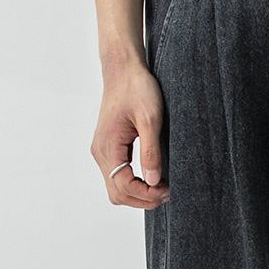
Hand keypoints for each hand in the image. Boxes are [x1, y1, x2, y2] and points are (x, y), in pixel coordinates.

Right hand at [90, 54, 166, 208]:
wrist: (123, 69)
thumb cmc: (137, 88)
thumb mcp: (150, 118)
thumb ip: (151, 151)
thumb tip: (154, 181)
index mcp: (108, 146)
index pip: (124, 186)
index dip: (147, 194)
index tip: (168, 190)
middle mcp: (100, 152)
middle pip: (117, 193)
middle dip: (142, 199)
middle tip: (167, 193)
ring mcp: (102, 150)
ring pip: (115, 187)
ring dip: (137, 193)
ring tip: (161, 187)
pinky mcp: (108, 146)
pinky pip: (116, 175)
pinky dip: (132, 183)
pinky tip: (151, 177)